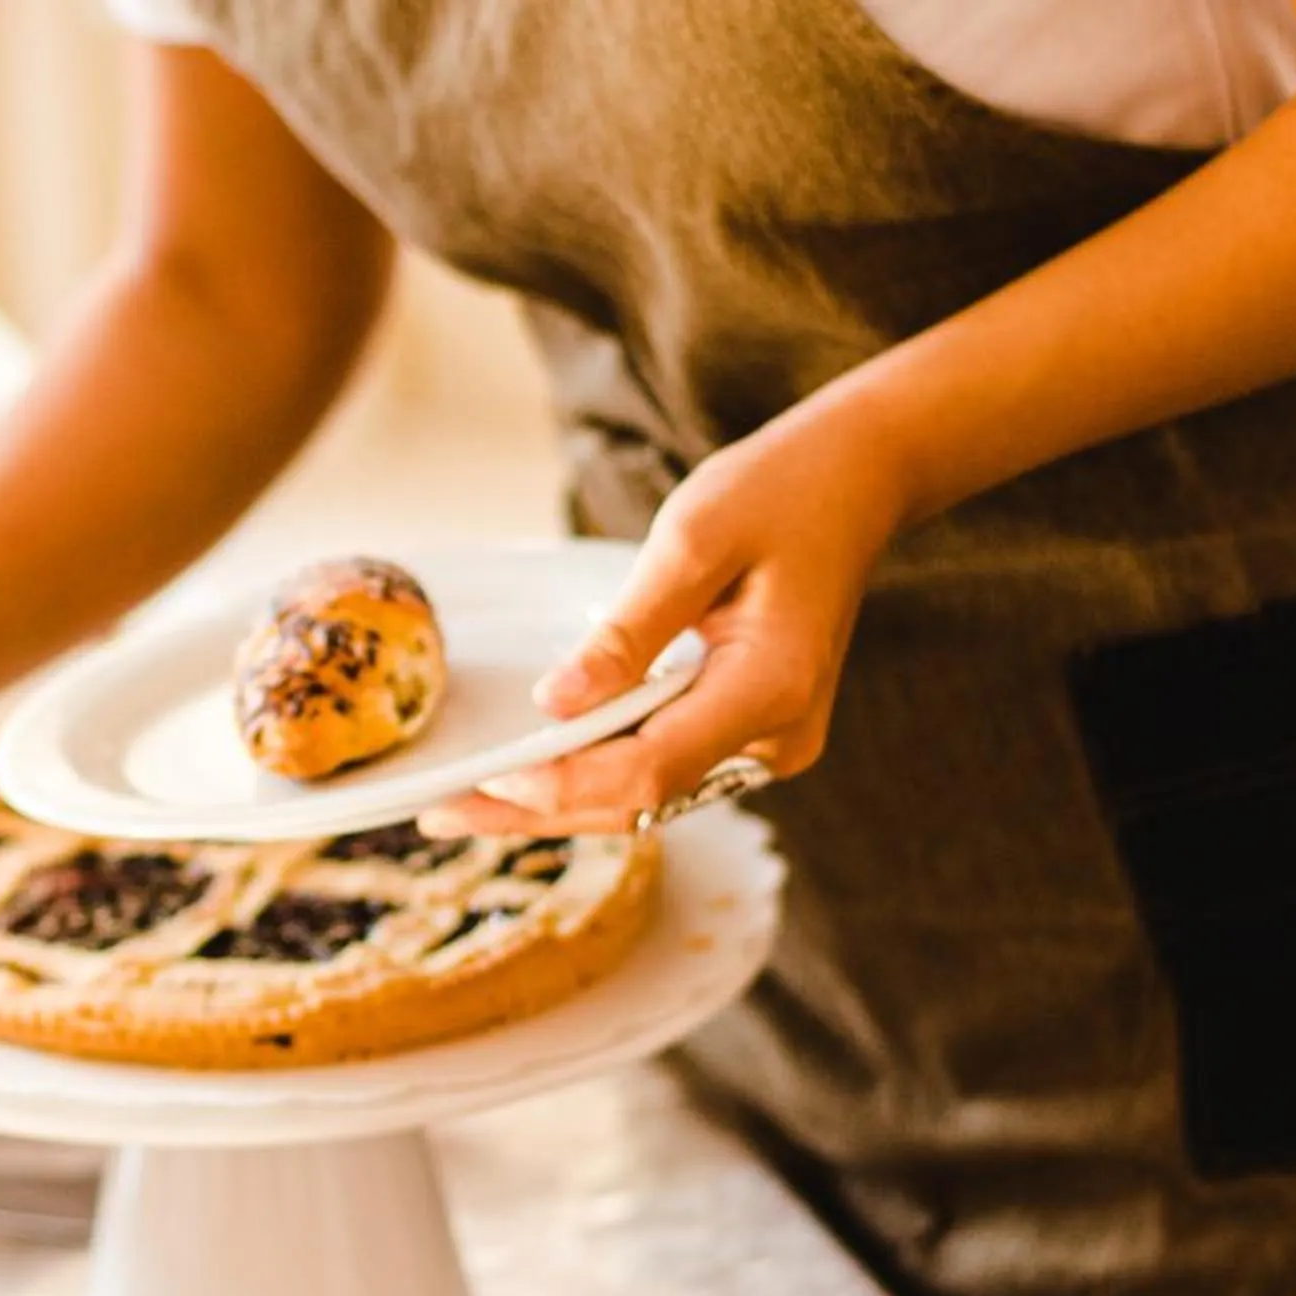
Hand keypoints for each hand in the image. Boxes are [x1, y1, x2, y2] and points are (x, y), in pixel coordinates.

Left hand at [418, 404, 910, 836]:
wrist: (855, 482)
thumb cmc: (775, 493)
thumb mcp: (691, 540)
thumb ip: (626, 631)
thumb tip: (557, 704)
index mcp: (770, 688)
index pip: (650, 769)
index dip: (562, 784)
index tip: (484, 784)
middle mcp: (777, 737)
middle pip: (643, 802)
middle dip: (538, 810)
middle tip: (439, 813)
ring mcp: (769, 744)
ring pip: (650, 797)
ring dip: (559, 801)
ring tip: (463, 806)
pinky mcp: (750, 734)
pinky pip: (665, 769)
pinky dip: (597, 775)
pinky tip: (532, 775)